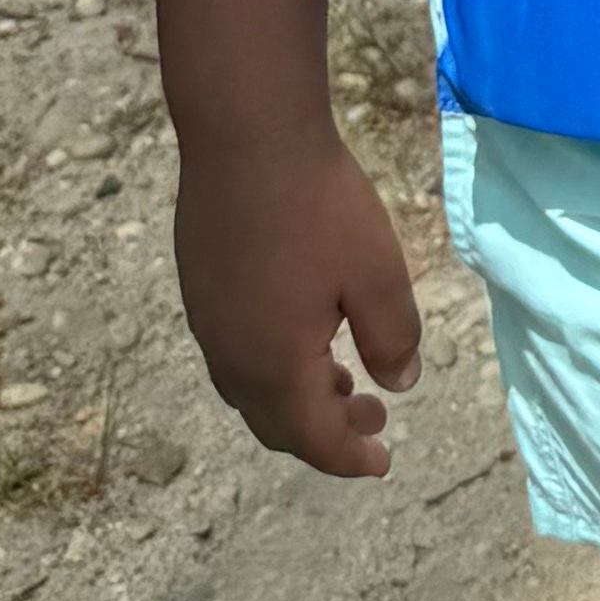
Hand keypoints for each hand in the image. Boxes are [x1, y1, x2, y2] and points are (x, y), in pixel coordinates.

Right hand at [175, 124, 423, 474]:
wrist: (245, 138)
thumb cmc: (320, 207)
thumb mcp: (379, 274)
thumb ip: (393, 337)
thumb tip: (398, 384)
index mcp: (276, 366)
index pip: (314, 437)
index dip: (349, 457)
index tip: (382, 462)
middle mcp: (232, 358)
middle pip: (277, 423)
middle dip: (326, 431)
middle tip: (373, 418)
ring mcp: (208, 323)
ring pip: (252, 390)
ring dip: (297, 399)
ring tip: (343, 380)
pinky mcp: (200, 290)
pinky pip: (236, 355)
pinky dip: (273, 367)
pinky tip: (303, 333)